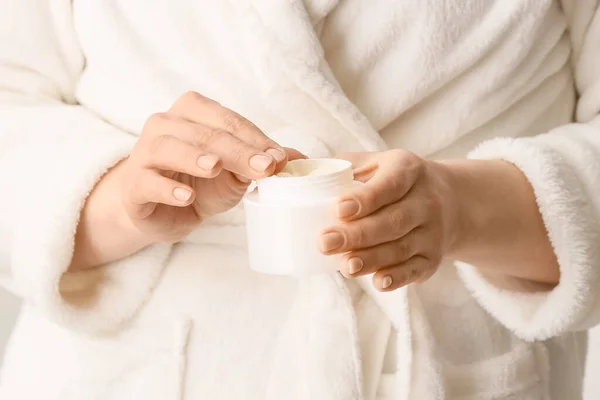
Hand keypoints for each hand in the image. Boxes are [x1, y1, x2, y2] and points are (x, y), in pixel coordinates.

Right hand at [71, 91, 303, 268]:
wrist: (163, 212)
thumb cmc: (201, 184)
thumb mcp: (236, 173)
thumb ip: (262, 163)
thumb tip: (300, 160)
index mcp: (192, 112)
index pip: (228, 121)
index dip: (255, 139)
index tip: (279, 159)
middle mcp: (164, 124)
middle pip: (203, 132)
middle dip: (237, 150)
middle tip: (264, 168)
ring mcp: (144, 152)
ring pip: (168, 147)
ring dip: (195, 156)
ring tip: (217, 169)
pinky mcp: (133, 184)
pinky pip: (147, 180)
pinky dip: (166, 187)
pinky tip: (186, 197)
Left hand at [317, 150, 456, 291]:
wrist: (449, 201)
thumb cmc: (393, 180)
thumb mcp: (375, 163)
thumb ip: (340, 167)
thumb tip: (291, 167)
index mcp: (408, 170)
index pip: (389, 185)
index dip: (366, 199)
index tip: (338, 209)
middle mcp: (426, 200)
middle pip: (392, 221)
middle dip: (357, 235)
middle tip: (324, 243)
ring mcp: (432, 231)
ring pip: (401, 248)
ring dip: (372, 259)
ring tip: (345, 266)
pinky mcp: (433, 257)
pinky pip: (415, 270)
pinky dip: (397, 277)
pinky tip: (378, 281)